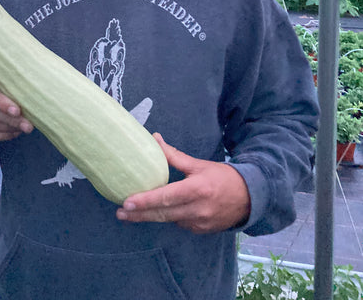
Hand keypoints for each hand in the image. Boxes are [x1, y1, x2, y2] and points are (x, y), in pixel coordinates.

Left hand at [116, 133, 250, 232]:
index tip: (127, 202)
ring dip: (150, 217)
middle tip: (120, 212)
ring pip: (169, 220)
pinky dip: (168, 217)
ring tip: (130, 213)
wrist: (250, 198)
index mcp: (197, 189)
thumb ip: (174, 156)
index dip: (145, 201)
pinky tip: (158, 212)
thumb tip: (154, 138)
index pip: (166, 197)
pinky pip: (179, 224)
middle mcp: (197, 209)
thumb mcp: (198, 164)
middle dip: (139, 214)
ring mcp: (200, 223)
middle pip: (163, 214)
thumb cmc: (222, 177)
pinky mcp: (201, 231)